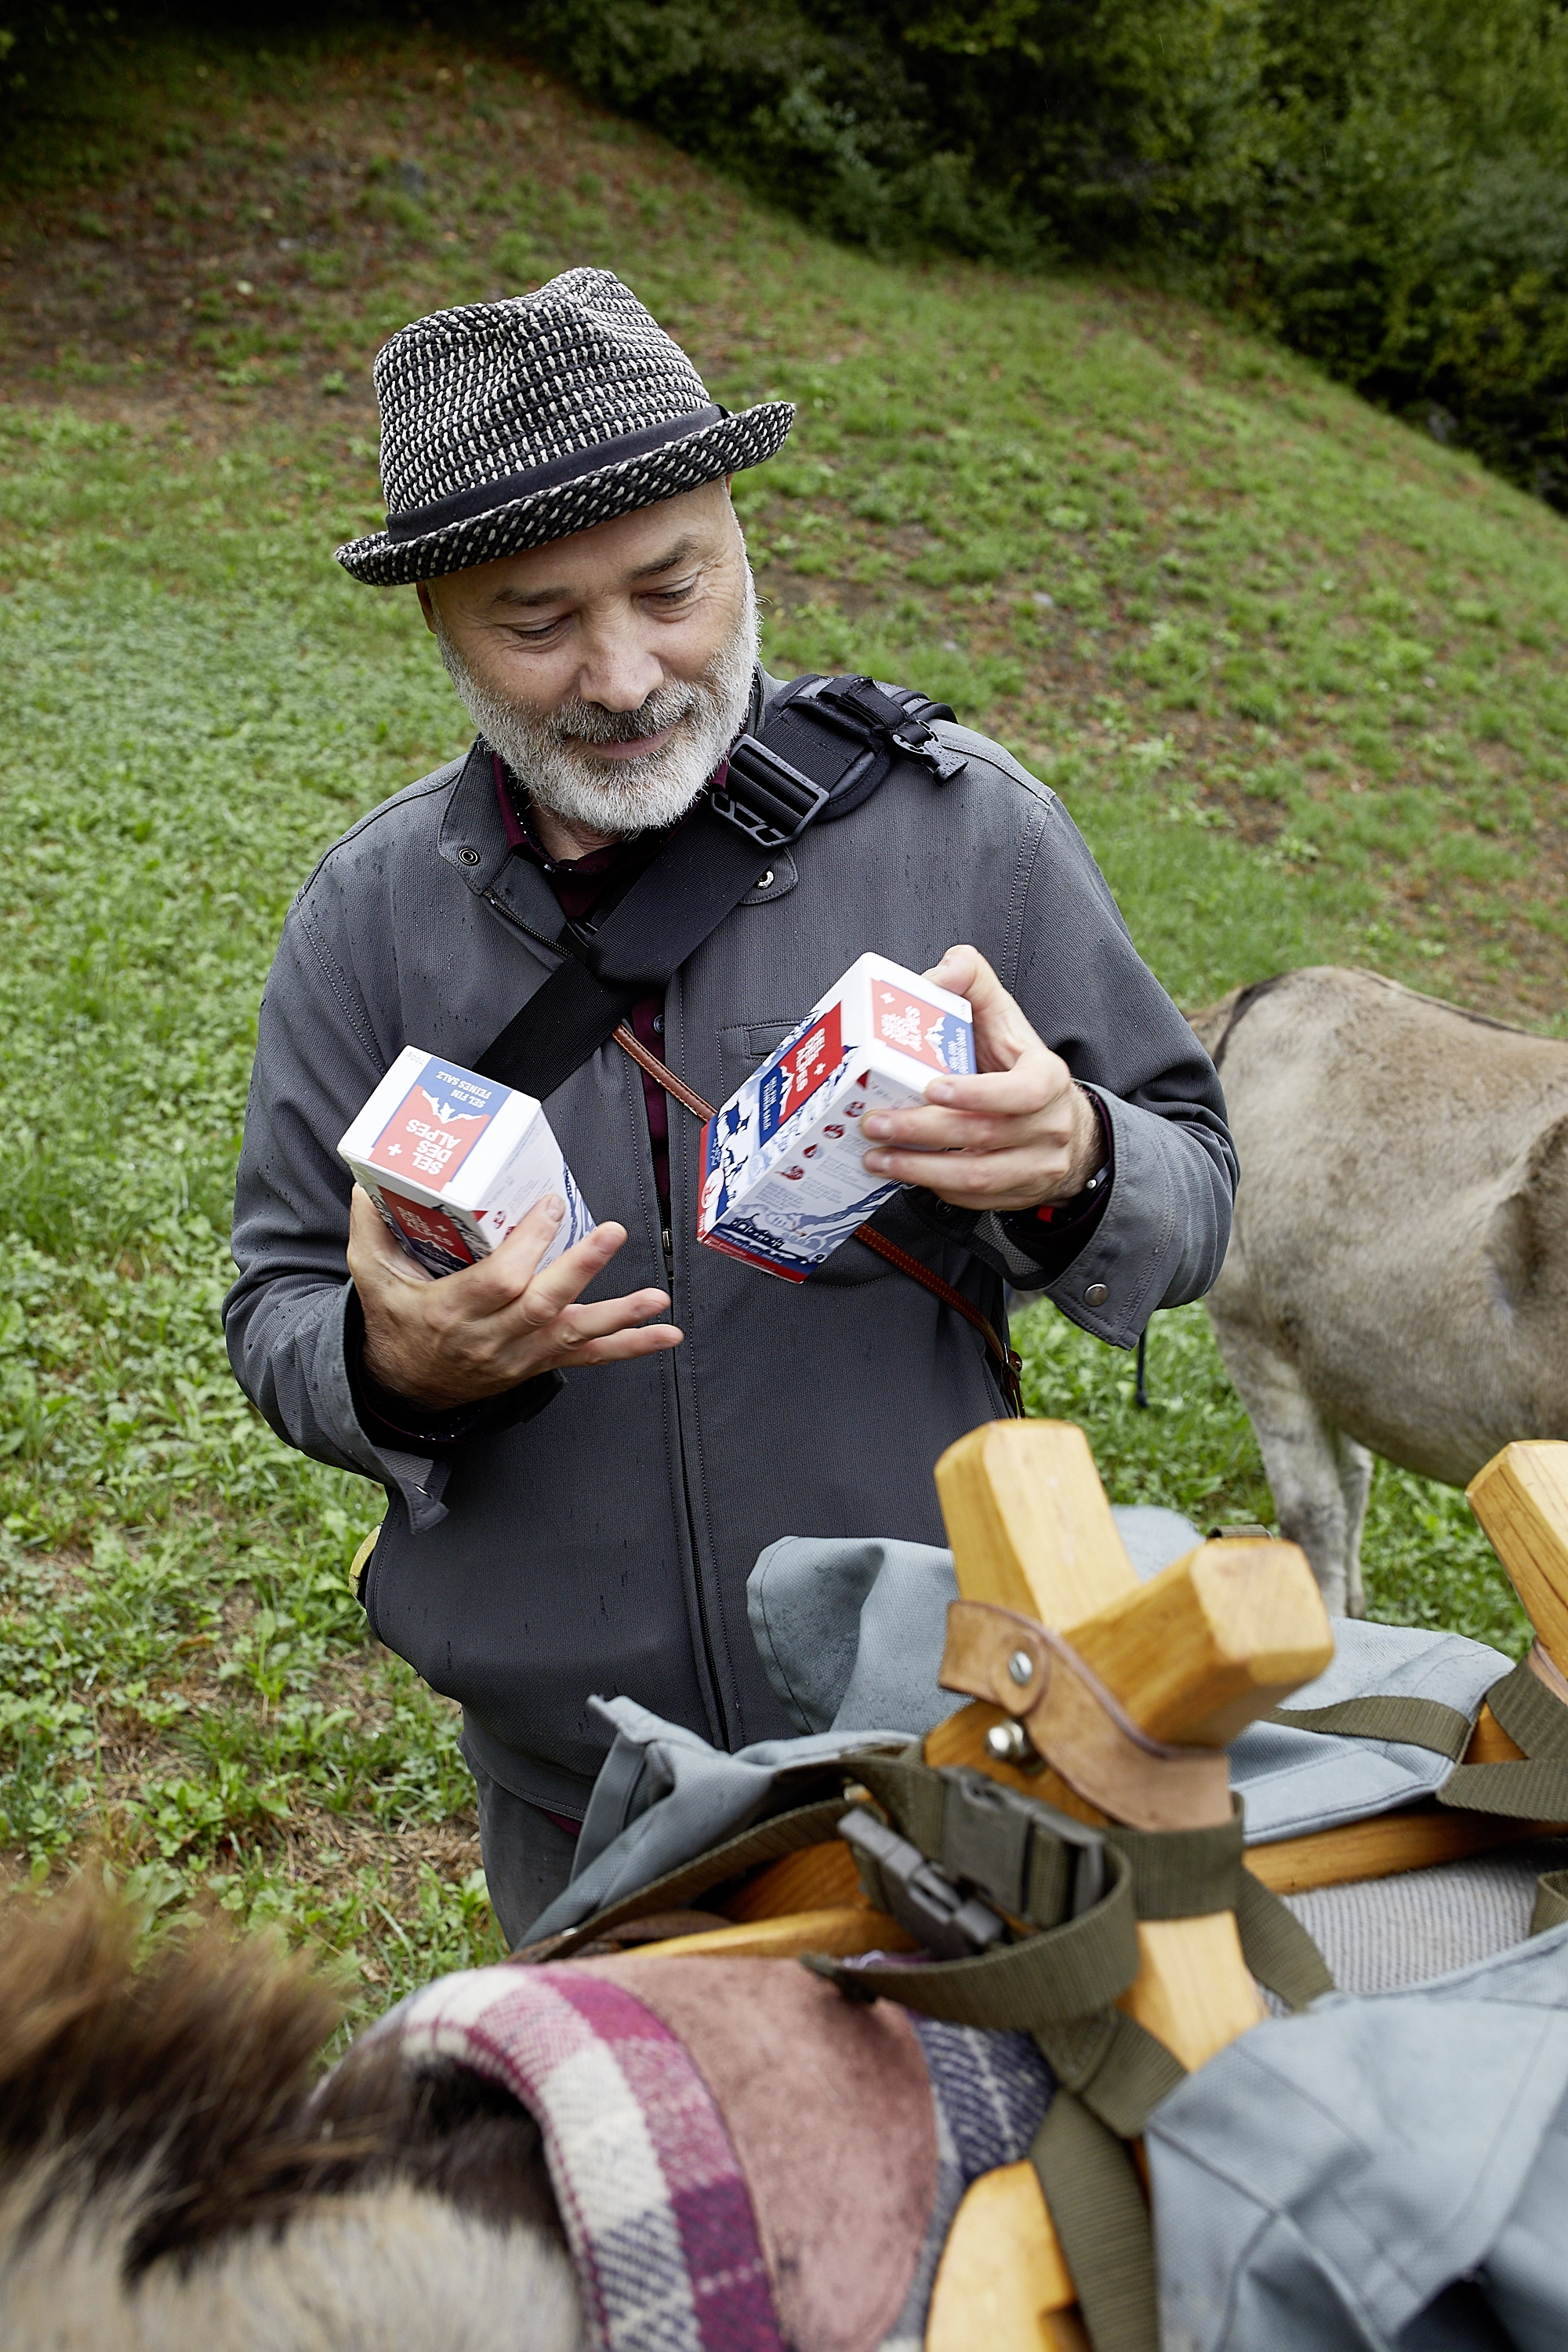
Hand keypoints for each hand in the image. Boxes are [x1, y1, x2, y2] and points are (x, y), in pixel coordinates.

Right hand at [347, 1186, 681, 1409]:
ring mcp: (518, 1356)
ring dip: (619, 1316)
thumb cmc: (393, 1322)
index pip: (497, 1280)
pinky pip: (589, 1358)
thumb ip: (371, 1229)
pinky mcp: (538, 1364)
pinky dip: (631, 1347)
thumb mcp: (372, 1276)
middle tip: (611, 1232)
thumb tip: (365, 1180)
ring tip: (657, 1298)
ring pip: (573, 1336)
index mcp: (451, 1311)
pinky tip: (667, 1335)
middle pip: (540, 1305)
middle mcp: (489, 1338)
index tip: (549, 1204)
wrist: (403, 1388)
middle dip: (579, 1269)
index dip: (526, 1244)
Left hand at [858, 944, 1104, 1213]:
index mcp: (1046, 1079)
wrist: (1060, 1122)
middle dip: (921, 1132)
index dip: (976, 1093)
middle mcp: (1047, 1126)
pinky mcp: (1018, 1193)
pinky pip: (973, 1198)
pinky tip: (902, 1173)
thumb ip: (972, 980)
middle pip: (982, 1136)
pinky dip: (933, 1187)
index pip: (1022, 1092)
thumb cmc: (1018, 1066)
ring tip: (877, 1157)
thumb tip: (940, 972)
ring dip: (918, 1169)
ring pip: (975, 1177)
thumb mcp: (1003, 1015)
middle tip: (874, 1124)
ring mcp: (1036, 1166)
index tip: (930, 1088)